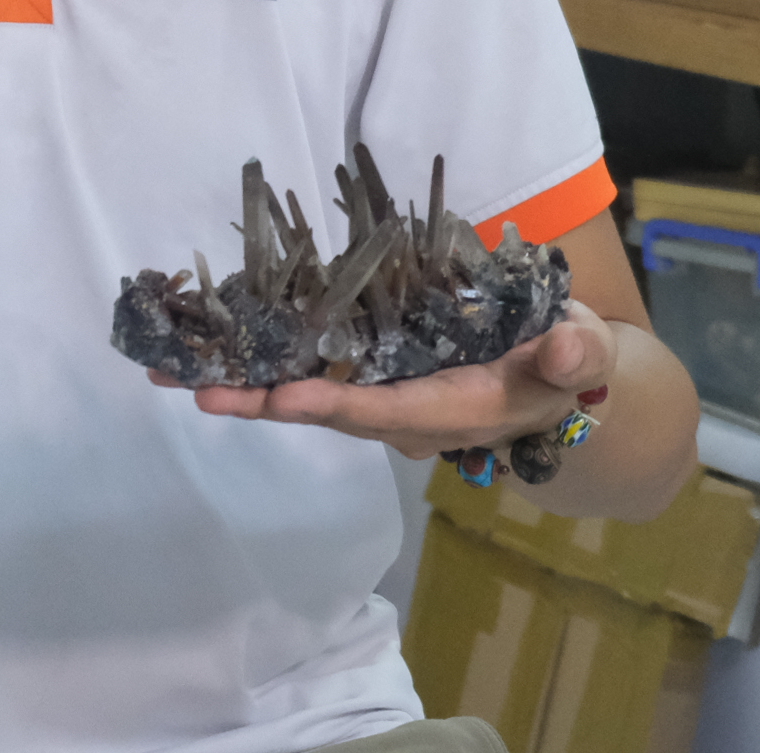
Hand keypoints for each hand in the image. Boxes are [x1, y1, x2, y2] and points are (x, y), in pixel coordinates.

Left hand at [154, 298, 617, 462]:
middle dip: (263, 401)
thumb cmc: (566, 356)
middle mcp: (406, 413)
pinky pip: (310, 370)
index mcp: (454, 409)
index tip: (283, 398)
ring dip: (245, 384)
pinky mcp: (368, 371)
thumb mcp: (583, 352)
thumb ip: (574, 354)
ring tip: (177, 372)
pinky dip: (261, 362)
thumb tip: (566, 348)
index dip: (334, 405)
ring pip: (307, 393)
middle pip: (326, 411)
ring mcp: (382, 395)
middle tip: (198, 390)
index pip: (385, 411)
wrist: (555, 374)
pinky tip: (213, 346)